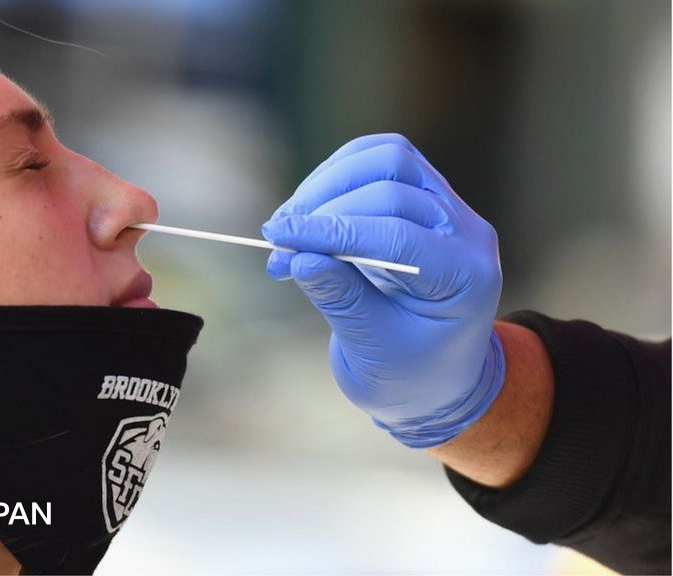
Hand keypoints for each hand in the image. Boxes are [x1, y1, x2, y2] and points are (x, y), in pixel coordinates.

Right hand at [261, 133, 505, 447]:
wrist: (437, 376)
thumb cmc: (410, 375)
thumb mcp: (373, 352)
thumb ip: (341, 301)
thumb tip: (299, 255)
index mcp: (465, 277)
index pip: (397, 233)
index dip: (331, 231)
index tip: (279, 239)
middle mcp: (465, 232)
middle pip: (392, 184)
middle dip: (325, 208)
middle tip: (277, 241)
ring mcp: (448, 208)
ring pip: (388, 158)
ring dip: (329, 182)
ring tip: (289, 222)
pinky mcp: (423, 196)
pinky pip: (380, 160)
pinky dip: (337, 175)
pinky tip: (309, 209)